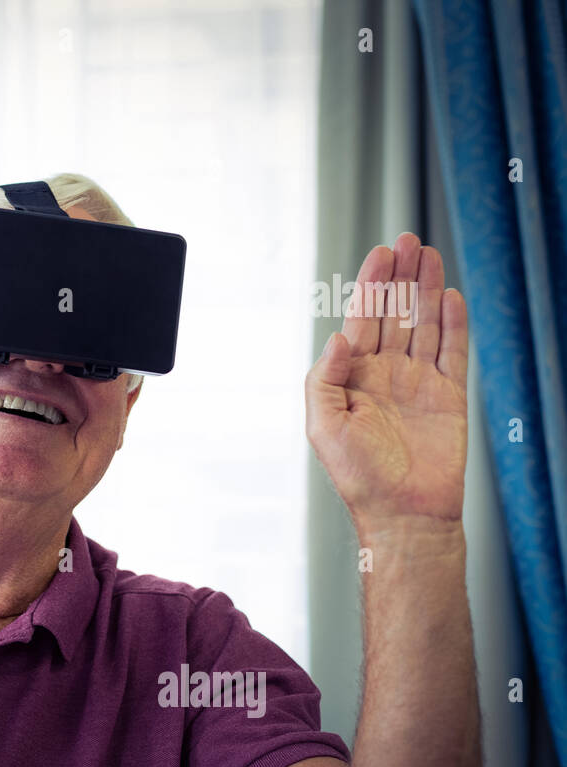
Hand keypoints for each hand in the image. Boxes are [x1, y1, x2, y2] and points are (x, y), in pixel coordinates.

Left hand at [304, 233, 468, 531]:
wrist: (404, 513)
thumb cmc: (358, 477)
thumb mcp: (324, 426)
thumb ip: (325, 379)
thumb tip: (338, 338)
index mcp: (352, 378)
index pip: (363, 321)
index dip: (371, 287)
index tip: (380, 255)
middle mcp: (384, 375)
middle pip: (395, 314)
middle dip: (399, 277)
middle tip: (406, 240)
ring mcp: (418, 383)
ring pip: (423, 325)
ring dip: (425, 290)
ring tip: (428, 254)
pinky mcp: (449, 396)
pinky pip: (452, 352)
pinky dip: (453, 324)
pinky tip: (449, 297)